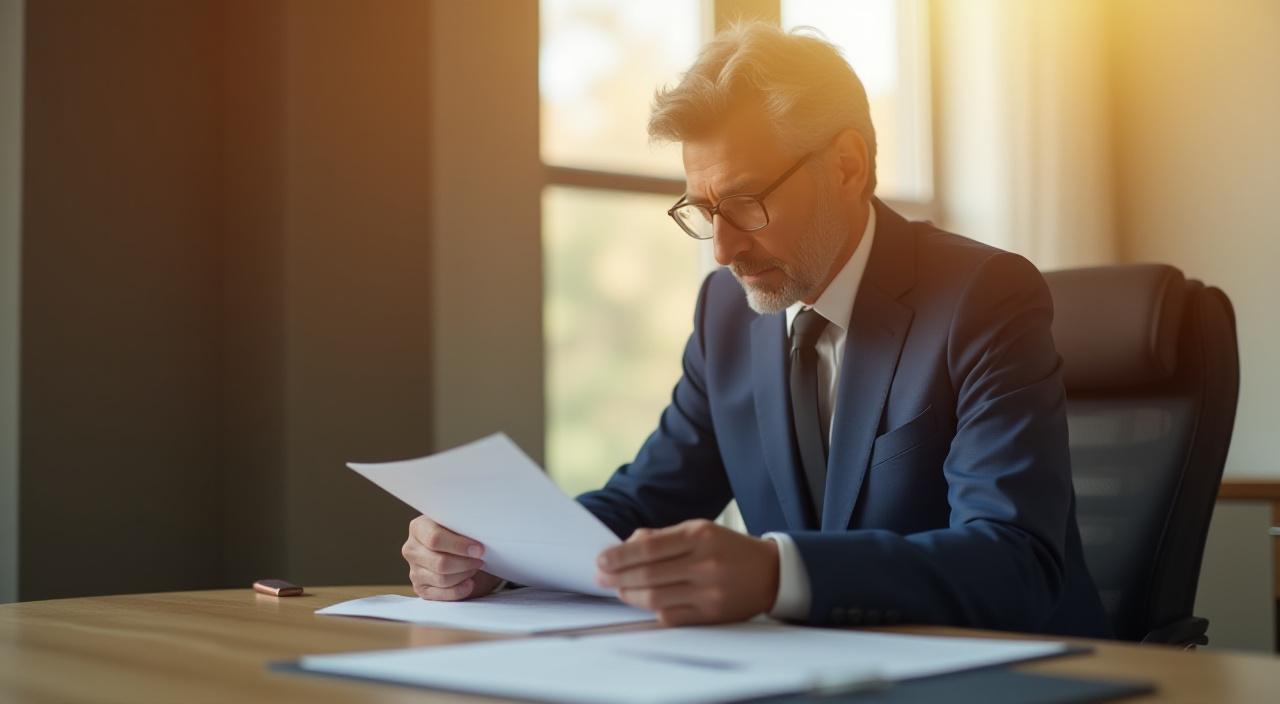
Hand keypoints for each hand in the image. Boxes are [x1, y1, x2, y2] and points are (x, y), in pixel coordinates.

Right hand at [402, 515, 502, 600]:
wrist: (459, 551)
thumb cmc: (460, 535)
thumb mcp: (460, 525)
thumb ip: (463, 527)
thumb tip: (479, 534)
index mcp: (418, 527)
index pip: (435, 539)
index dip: (459, 546)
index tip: (479, 549)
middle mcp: (412, 549)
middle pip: (440, 563)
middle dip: (465, 563)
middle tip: (480, 560)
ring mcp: (414, 571)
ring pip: (442, 579)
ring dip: (464, 575)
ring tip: (474, 567)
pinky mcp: (421, 589)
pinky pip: (442, 594)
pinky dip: (460, 590)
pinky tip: (469, 583)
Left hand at [595, 519, 779, 625]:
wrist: (770, 573)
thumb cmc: (728, 549)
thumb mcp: (699, 530)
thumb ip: (663, 537)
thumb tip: (625, 545)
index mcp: (700, 535)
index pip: (649, 547)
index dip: (620, 555)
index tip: (601, 560)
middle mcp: (704, 563)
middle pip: (648, 574)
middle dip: (618, 577)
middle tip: (601, 578)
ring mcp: (709, 591)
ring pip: (656, 598)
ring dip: (630, 595)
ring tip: (619, 590)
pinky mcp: (712, 614)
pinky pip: (671, 616)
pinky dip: (652, 610)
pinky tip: (644, 603)